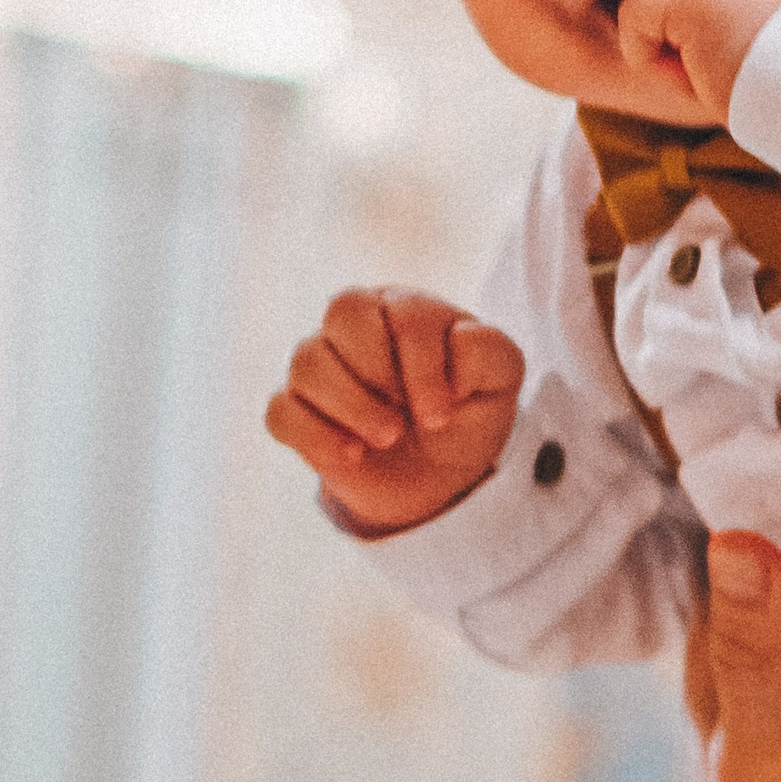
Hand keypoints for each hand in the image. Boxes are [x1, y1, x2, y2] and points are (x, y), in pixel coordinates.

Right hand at [266, 289, 524, 533]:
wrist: (440, 475)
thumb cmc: (468, 413)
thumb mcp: (500, 381)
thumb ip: (489, 350)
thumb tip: (454, 346)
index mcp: (405, 307)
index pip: (402, 312)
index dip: (420, 367)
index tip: (440, 416)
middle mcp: (356, 325)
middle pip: (343, 311)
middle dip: (377, 374)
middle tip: (405, 419)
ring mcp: (321, 365)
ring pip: (307, 361)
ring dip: (349, 408)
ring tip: (383, 440)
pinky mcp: (297, 409)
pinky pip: (280, 410)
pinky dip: (313, 436)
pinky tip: (350, 456)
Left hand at [614, 0, 780, 118]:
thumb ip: (752, 6)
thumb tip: (683, 25)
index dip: (708, 13)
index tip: (744, 51)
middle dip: (678, 22)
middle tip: (725, 70)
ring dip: (670, 43)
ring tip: (722, 74)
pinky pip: (635, 16)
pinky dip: (651, 57)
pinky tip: (700, 77)